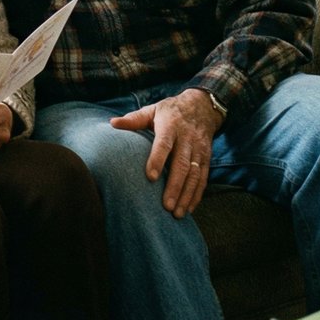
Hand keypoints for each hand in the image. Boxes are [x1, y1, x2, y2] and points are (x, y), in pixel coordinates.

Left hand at [110, 88, 224, 218]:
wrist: (202, 106)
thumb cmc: (171, 111)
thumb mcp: (153, 110)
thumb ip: (134, 119)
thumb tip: (112, 123)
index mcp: (170, 125)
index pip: (164, 144)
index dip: (158, 160)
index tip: (150, 178)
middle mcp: (187, 138)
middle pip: (181, 164)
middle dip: (174, 186)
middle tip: (166, 206)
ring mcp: (198, 149)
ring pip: (194, 174)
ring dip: (187, 195)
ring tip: (177, 213)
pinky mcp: (206, 157)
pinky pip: (203, 178)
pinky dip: (197, 194)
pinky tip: (190, 208)